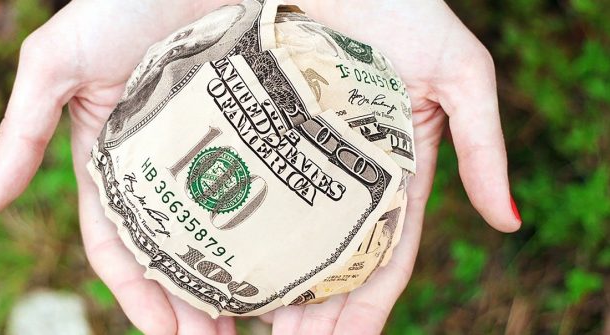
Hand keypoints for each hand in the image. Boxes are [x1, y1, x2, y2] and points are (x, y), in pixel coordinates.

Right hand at [0, 0, 241, 333]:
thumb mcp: (58, 62)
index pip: (118, 244)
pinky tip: (283, 260)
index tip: (166, 334)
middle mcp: (159, 163)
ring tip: (254, 321)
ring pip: (215, 230)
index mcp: (110, 158)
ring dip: (227, 280)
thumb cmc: (122, 3)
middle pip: (172, 250)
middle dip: (189, 303)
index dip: (137, 294)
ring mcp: (206, 149)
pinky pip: (255, 191)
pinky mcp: (248, 130)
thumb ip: (21, 132)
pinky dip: (261, 231)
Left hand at [258, 0, 520, 333]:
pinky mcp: (260, 133)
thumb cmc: (404, 9)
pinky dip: (241, 234)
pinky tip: (221, 266)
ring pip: (287, 238)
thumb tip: (508, 223)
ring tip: (248, 328)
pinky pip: (248, 193)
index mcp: (393, 172)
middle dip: (314, 313)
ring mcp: (301, 157)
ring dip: (274, 287)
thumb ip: (485, 146)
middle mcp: (344, 174)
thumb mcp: (461, 74)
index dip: (367, 307)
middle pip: (329, 261)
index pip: (383, 257)